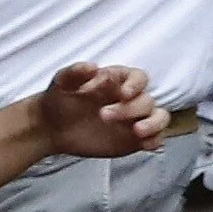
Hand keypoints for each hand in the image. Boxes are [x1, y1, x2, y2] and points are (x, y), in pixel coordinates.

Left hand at [34, 64, 168, 158]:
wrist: (52, 127)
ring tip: (137, 131)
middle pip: (147, 100)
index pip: (139, 78)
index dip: (135, 85)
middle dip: (130, 109)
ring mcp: (134, 119)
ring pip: (159, 118)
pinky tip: (143, 145)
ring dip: (153, 124)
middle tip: (104, 116)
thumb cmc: (60, 99)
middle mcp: (131, 99)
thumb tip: (92, 67)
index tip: (123, 93)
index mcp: (119, 81)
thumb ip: (75, 72)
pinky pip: (155, 139)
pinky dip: (154, 141)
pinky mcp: (134, 140)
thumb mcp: (62, 82)